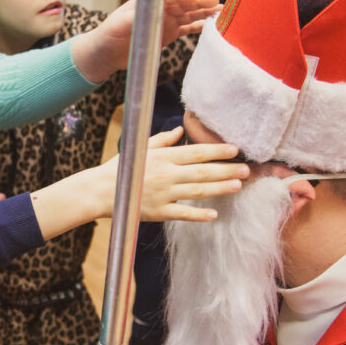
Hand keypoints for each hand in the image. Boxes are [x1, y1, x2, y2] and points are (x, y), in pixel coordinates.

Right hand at [28, 128, 244, 240]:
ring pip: (197, 190)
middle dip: (226, 170)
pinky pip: (183, 213)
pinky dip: (199, 214)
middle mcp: (166, 174)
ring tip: (237, 186)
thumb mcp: (140, 149)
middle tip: (246, 169)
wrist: (99, 191)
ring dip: (219, 188)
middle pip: (202, 171)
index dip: (216, 151)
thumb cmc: (121, 169)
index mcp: (163, 157)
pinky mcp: (158, 212)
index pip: (195, 152)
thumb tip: (181, 130)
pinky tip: (214, 214)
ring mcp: (163, 194)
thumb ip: (162, 140)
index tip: (235, 150)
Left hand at [73, 0, 220, 82]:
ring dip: (205, 13)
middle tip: (220, 3)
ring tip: (223, 12)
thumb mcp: (118, 25)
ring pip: (190, 14)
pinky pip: (187, 28)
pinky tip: (212, 26)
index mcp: (149, 2)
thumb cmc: (107, 35)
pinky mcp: (168, 34)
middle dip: (202, 3)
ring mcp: (166, 21)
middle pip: (185, 3)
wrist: (105, 52)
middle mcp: (160, 9)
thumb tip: (148, 13)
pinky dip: (200, 27)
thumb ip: (134, 19)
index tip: (199, 0)